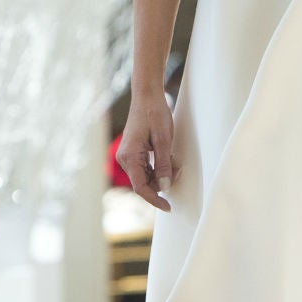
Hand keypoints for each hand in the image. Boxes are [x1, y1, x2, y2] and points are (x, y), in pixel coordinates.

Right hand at [118, 90, 178, 211]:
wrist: (147, 95)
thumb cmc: (155, 113)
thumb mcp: (164, 140)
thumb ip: (164, 164)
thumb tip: (165, 187)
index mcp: (129, 156)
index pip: (140, 187)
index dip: (155, 199)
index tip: (168, 207)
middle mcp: (124, 158)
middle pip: (142, 183)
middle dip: (161, 183)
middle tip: (177, 172)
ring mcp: (127, 155)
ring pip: (144, 176)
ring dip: (160, 175)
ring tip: (174, 164)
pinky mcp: (132, 152)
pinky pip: (144, 168)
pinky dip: (156, 168)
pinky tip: (167, 160)